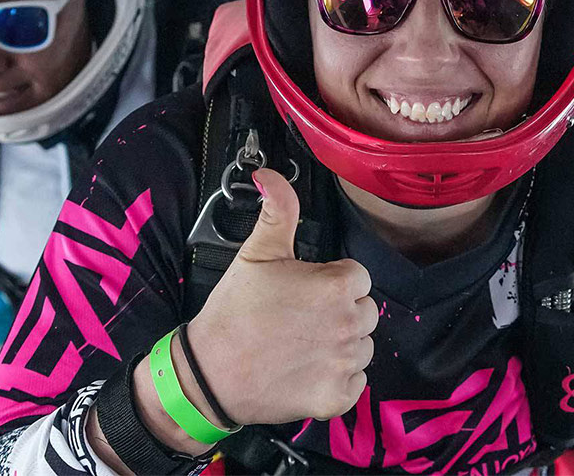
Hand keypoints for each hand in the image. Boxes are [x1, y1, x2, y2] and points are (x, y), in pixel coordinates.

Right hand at [185, 167, 376, 425]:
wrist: (209, 373)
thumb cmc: (234, 312)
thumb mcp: (256, 252)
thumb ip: (278, 209)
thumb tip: (270, 174)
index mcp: (338, 286)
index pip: (357, 277)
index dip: (331, 282)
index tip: (305, 291)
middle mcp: (350, 325)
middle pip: (364, 311)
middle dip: (340, 312)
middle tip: (301, 318)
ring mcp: (345, 364)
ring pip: (362, 346)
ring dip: (340, 345)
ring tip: (302, 344)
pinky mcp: (337, 397)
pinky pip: (355, 382)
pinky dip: (336, 378)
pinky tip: (306, 370)